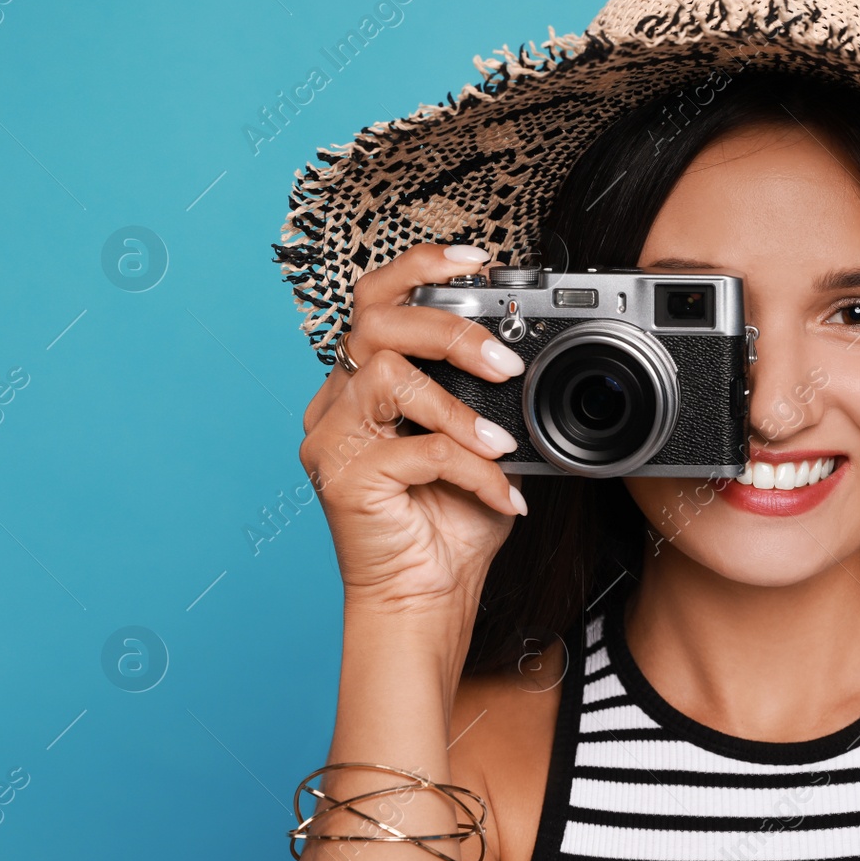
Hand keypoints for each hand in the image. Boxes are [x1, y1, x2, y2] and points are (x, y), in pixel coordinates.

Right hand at [299, 243, 528, 648]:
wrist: (425, 599)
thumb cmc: (449, 526)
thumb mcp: (482, 448)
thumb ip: (489, 402)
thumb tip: (528, 358)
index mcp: (365, 387)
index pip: (377, 300)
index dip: (421, 266)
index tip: (478, 261)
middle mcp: (337, 404)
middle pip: (374, 321)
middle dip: (448, 330)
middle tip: (504, 366)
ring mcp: (331, 439)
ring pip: (386, 374)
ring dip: (457, 407)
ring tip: (502, 446)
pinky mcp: (340, 477)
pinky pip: (415, 449)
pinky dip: (470, 467)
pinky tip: (498, 493)